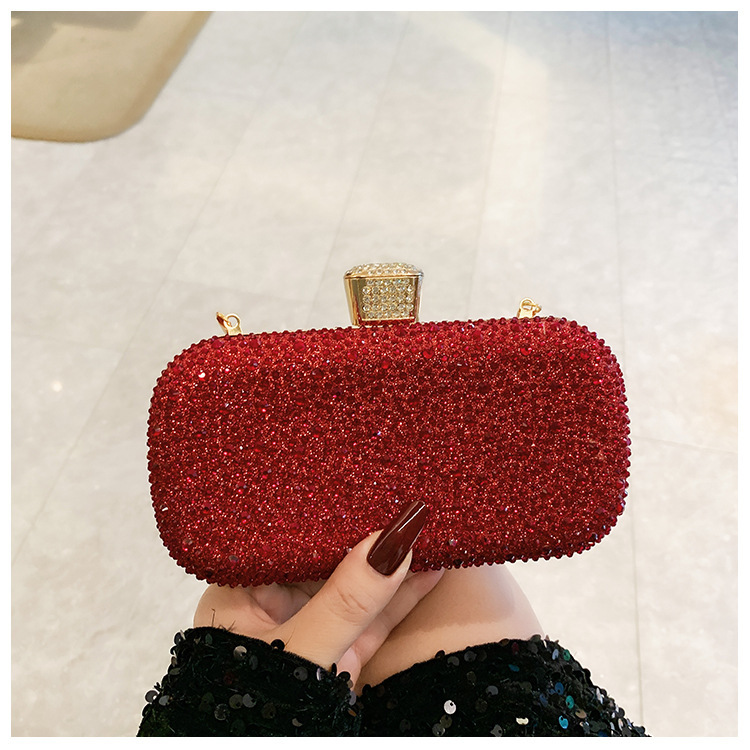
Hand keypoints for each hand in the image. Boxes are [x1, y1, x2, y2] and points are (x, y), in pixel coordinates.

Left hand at [193, 500, 442, 685]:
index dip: (333, 512)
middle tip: (409, 502)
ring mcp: (310, 628)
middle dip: (370, 533)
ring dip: (394, 562)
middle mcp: (275, 604)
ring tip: (429, 526)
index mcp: (242, 591)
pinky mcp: (338, 655)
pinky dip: (403, 596)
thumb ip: (345, 601)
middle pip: (328, 556)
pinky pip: (373, 618)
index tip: (372, 489)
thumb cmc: (256, 709)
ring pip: (357, 586)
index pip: (291, 537)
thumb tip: (392, 543)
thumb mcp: (300, 650)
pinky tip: (432, 569)